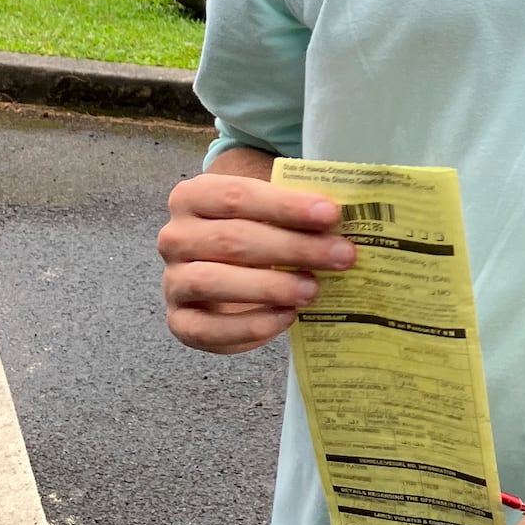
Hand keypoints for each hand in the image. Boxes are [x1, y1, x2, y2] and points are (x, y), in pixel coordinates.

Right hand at [158, 168, 354, 355]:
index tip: (331, 214)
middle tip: (341, 255)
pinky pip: (207, 329)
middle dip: (292, 248)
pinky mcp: (180, 321)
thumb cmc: (257, 229)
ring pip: (214, 281)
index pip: (237, 196)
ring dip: (270, 286)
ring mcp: (173, 281)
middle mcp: (174, 237)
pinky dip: (249, 326)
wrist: (226, 265)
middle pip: (232, 240)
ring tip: (313, 290)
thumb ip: (297, 211)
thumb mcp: (272, 212)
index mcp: (192, 196)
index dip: (285, 205)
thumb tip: (352, 216)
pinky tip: (286, 317)